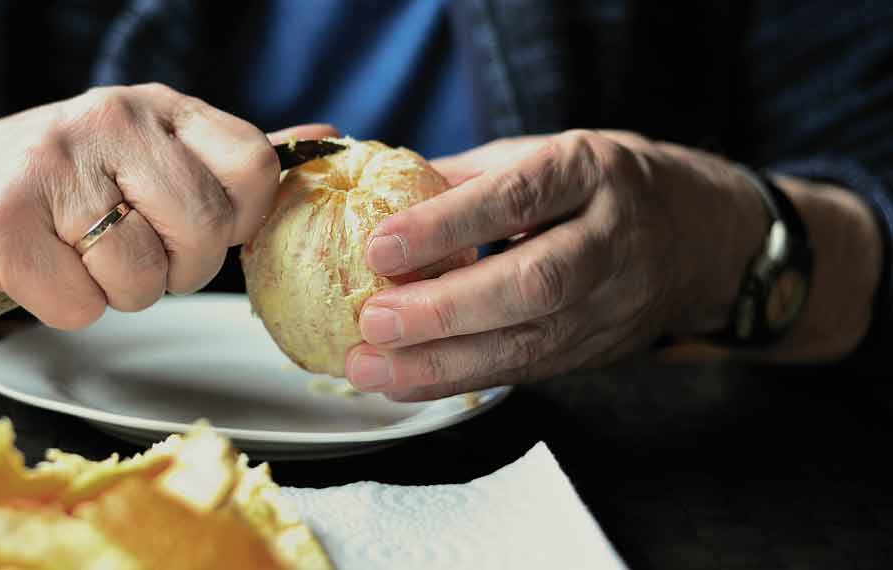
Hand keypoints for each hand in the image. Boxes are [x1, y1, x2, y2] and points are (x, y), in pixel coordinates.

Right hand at [0, 83, 335, 328]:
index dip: (234, 220)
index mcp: (155, 106)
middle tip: (130, 253)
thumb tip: (327, 142)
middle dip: (174, 269)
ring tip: (75, 256)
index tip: (191, 228)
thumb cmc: (58, 184)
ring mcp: (50, 166)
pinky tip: (37, 270)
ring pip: (141, 280)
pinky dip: (63, 308)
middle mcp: (107, 119)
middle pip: (203, 234)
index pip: (254, 167)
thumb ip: (230, 159)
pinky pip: (79, 306)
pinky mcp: (0, 222)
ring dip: (114, 293)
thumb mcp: (146, 153)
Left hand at [345, 129, 768, 399]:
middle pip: (531, 282)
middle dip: (445, 310)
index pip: (517, 198)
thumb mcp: (549, 153)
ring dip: (442, 363)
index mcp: (591, 171)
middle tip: (373, 321)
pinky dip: (462, 381)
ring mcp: (613, 302)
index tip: (379, 247)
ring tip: (371, 368)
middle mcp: (610, 238)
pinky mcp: (601, 349)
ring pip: (530, 341)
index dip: (446, 225)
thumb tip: (381, 193)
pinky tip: (406, 383)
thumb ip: (470, 176)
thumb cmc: (605, 185)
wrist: (704, 236)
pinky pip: (528, 371)